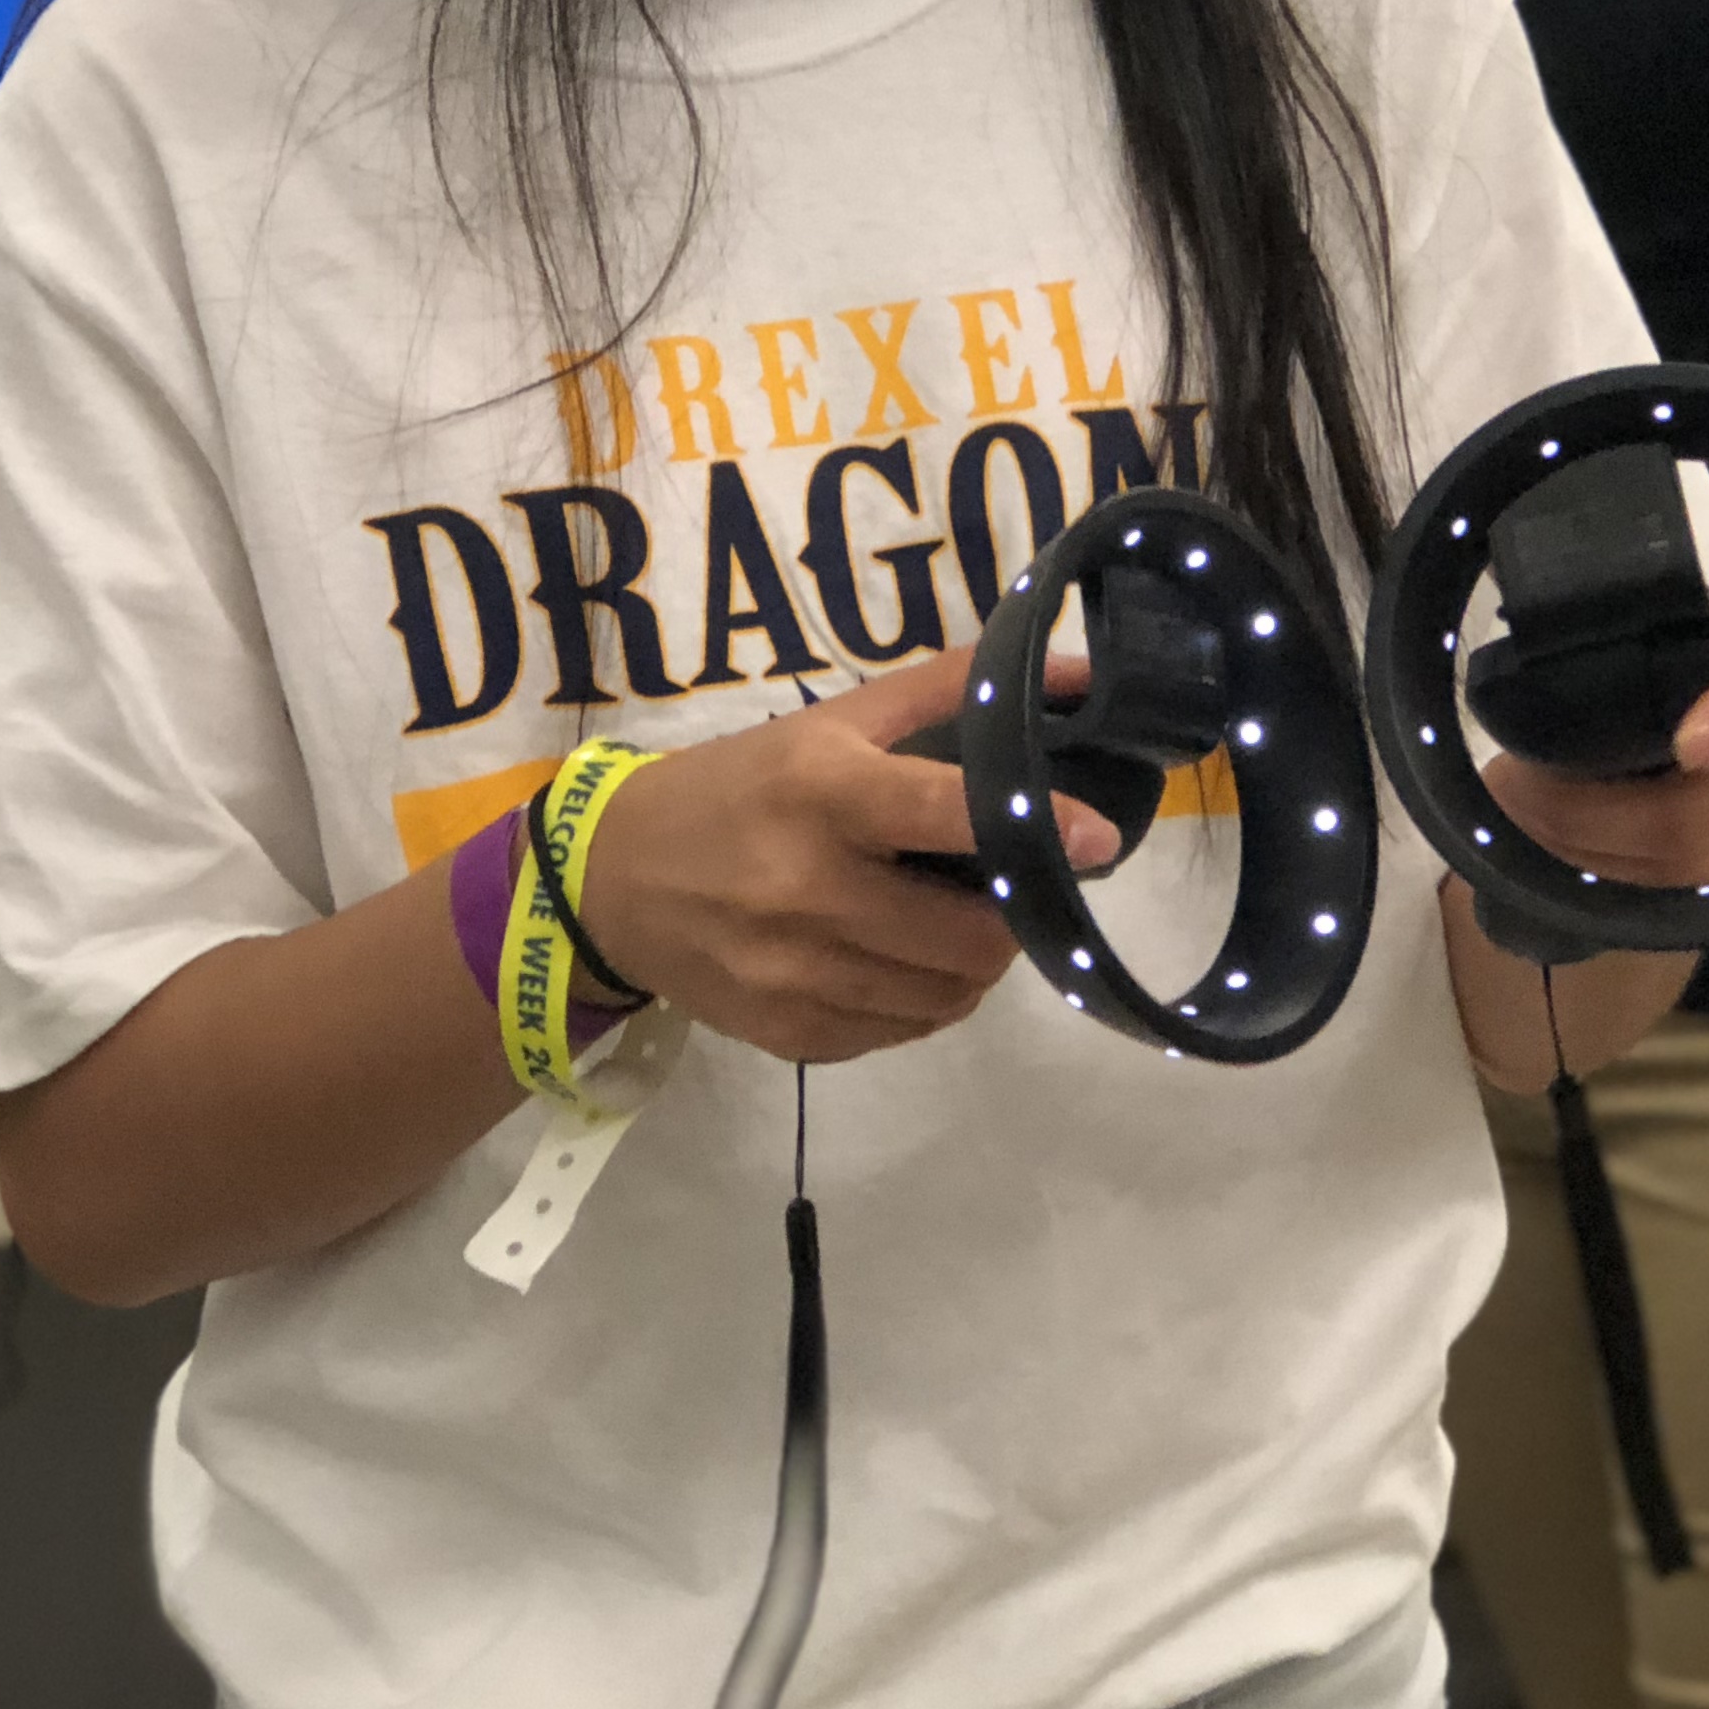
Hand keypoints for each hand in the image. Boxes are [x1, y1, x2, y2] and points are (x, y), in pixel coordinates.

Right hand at [576, 644, 1116, 1066]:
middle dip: (1010, 919)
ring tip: (953, 926)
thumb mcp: (832, 721)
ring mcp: (794, 973)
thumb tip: (1070, 674)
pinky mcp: (786, 1034)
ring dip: (971, 967)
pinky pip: (898, 1034)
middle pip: (969, 938)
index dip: (1038, 830)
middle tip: (1005, 892)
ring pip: (945, 998)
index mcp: (824, 793)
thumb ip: (949, 690)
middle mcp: (808, 889)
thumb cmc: (739, 785)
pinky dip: (920, 1003)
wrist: (611, 879)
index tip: (1097, 839)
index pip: (950, 815)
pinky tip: (897, 962)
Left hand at [1481, 611, 1708, 890]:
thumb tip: (1549, 698)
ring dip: (1586, 844)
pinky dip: (1610, 870)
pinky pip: (1684, 893)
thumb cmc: (1678, 665)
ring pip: (1691, 863)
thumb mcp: (1668, 638)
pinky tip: (1563, 845)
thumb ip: (1644, 653)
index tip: (1685, 744)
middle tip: (1513, 782)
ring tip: (1522, 814)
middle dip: (1592, 806)